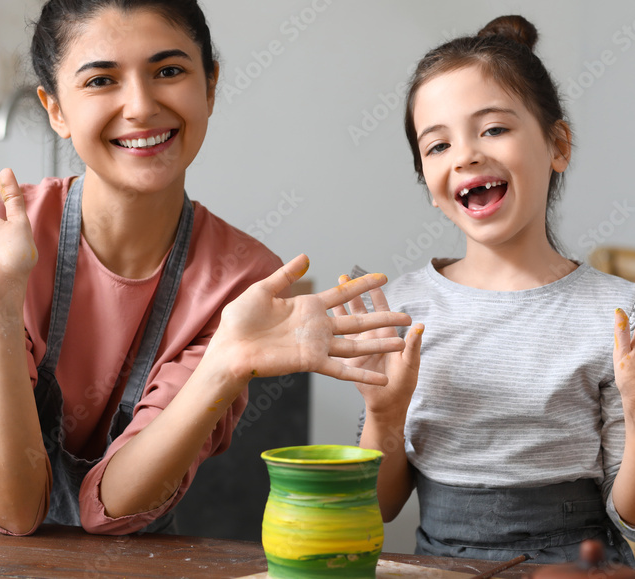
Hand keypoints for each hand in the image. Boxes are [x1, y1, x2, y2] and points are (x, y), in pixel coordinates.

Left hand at [209, 255, 410, 385]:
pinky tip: (381, 377)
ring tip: (403, 342)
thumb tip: (305, 257)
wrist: (228, 349)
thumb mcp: (263, 290)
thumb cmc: (239, 321)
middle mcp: (317, 327)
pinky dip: (361, 373)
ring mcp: (317, 345)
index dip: (362, 285)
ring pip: (356, 344)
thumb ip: (286, 276)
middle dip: (382, 319)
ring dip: (379, 344)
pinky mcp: (311, 362)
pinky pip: (342, 370)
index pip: (342, 295)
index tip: (383, 276)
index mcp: (307, 308)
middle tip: (406, 315)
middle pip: (358, 321)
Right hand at [332, 280, 421, 420]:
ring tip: (329, 291)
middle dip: (352, 293)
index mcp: (385, 335)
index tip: (373, 278)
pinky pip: (335, 342)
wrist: (388, 404)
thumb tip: (420, 326)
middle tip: (343, 276)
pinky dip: (327, 331)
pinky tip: (318, 319)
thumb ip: (413, 345)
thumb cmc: (404, 384)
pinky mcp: (345, 359)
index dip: (376, 294)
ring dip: (338, 307)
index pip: (381, 309)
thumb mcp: (410, 363)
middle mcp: (369, 336)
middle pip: (359, 310)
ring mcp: (356, 346)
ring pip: (344, 322)